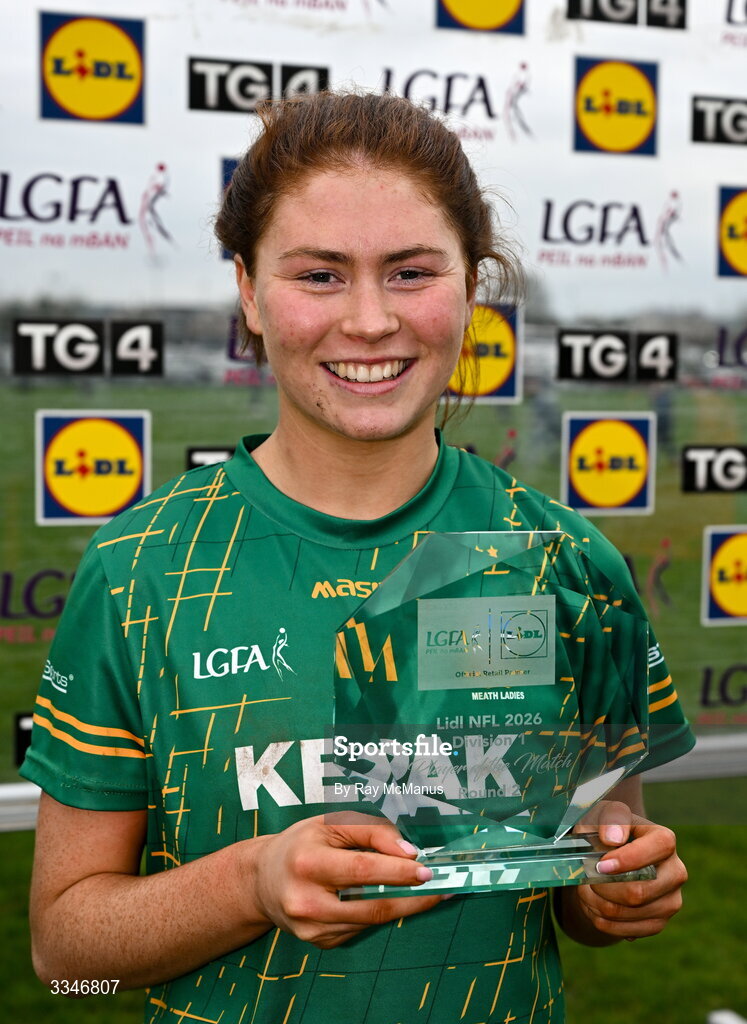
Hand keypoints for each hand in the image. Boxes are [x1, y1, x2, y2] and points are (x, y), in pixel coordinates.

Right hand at [248, 813, 442, 947]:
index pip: (362, 871)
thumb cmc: (301, 844)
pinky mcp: (320, 943)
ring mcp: (313, 929)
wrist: (262, 881)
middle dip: (413, 898)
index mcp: (308, 864)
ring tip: (425, 892)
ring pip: (371, 920)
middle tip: (440, 888)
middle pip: (373, 905)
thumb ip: (372, 831)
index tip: (426, 870)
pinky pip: (360, 928)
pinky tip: (389, 900)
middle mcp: (307, 902)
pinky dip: (379, 914)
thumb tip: (408, 852)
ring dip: (403, 907)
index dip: (397, 872)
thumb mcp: (331, 824)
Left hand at [569, 800, 686, 940]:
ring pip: (629, 913)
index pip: (658, 848)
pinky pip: (628, 931)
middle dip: (603, 887)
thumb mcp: (602, 814)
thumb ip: (610, 818)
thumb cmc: (604, 831)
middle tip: (585, 878)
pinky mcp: (659, 923)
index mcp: (664, 840)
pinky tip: (595, 906)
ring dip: (597, 904)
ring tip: (586, 890)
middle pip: (639, 892)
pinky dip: (603, 921)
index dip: (628, 859)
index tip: (600, 865)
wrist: (604, 859)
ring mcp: (671, 901)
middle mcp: (676, 872)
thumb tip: (613, 839)